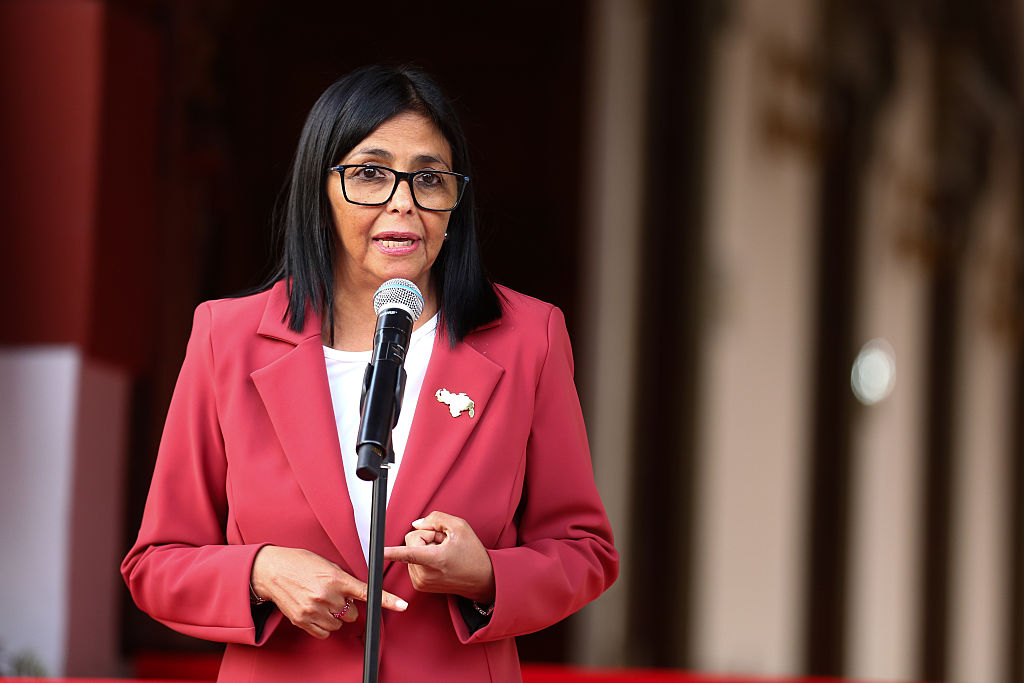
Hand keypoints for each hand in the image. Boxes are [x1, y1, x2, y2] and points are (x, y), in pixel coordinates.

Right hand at [251, 546, 407, 639]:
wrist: (271, 570)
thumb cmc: (299, 563)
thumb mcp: (326, 565)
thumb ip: (344, 579)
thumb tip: (357, 594)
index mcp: (336, 578)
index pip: (367, 592)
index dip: (387, 600)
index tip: (401, 605)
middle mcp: (326, 595)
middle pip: (352, 614)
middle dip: (347, 606)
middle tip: (333, 595)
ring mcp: (314, 610)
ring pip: (339, 624)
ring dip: (334, 616)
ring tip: (321, 601)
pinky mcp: (303, 621)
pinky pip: (324, 632)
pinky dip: (323, 625)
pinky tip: (316, 612)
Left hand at [383, 511, 494, 602]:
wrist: (483, 579)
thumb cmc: (473, 553)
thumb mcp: (460, 527)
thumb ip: (435, 519)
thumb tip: (416, 524)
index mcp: (435, 559)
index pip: (409, 553)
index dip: (391, 552)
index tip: (377, 552)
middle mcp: (426, 574)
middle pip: (411, 541)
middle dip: (426, 537)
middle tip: (444, 544)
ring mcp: (422, 582)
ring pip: (411, 551)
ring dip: (426, 548)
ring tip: (444, 554)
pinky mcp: (420, 585)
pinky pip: (413, 561)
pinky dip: (424, 558)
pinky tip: (440, 561)